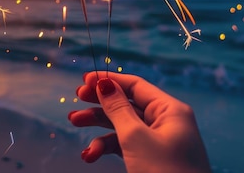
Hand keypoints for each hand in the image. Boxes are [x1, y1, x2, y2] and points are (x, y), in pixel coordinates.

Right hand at [68, 72, 210, 172]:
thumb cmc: (164, 172)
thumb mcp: (135, 137)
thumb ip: (117, 108)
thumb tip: (105, 83)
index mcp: (170, 110)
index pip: (135, 86)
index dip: (109, 80)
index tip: (83, 79)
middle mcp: (165, 122)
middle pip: (126, 104)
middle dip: (100, 103)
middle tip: (76, 98)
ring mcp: (158, 142)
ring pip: (122, 125)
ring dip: (98, 126)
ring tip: (74, 122)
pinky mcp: (150, 159)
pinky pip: (125, 145)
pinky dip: (107, 147)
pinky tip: (90, 154)